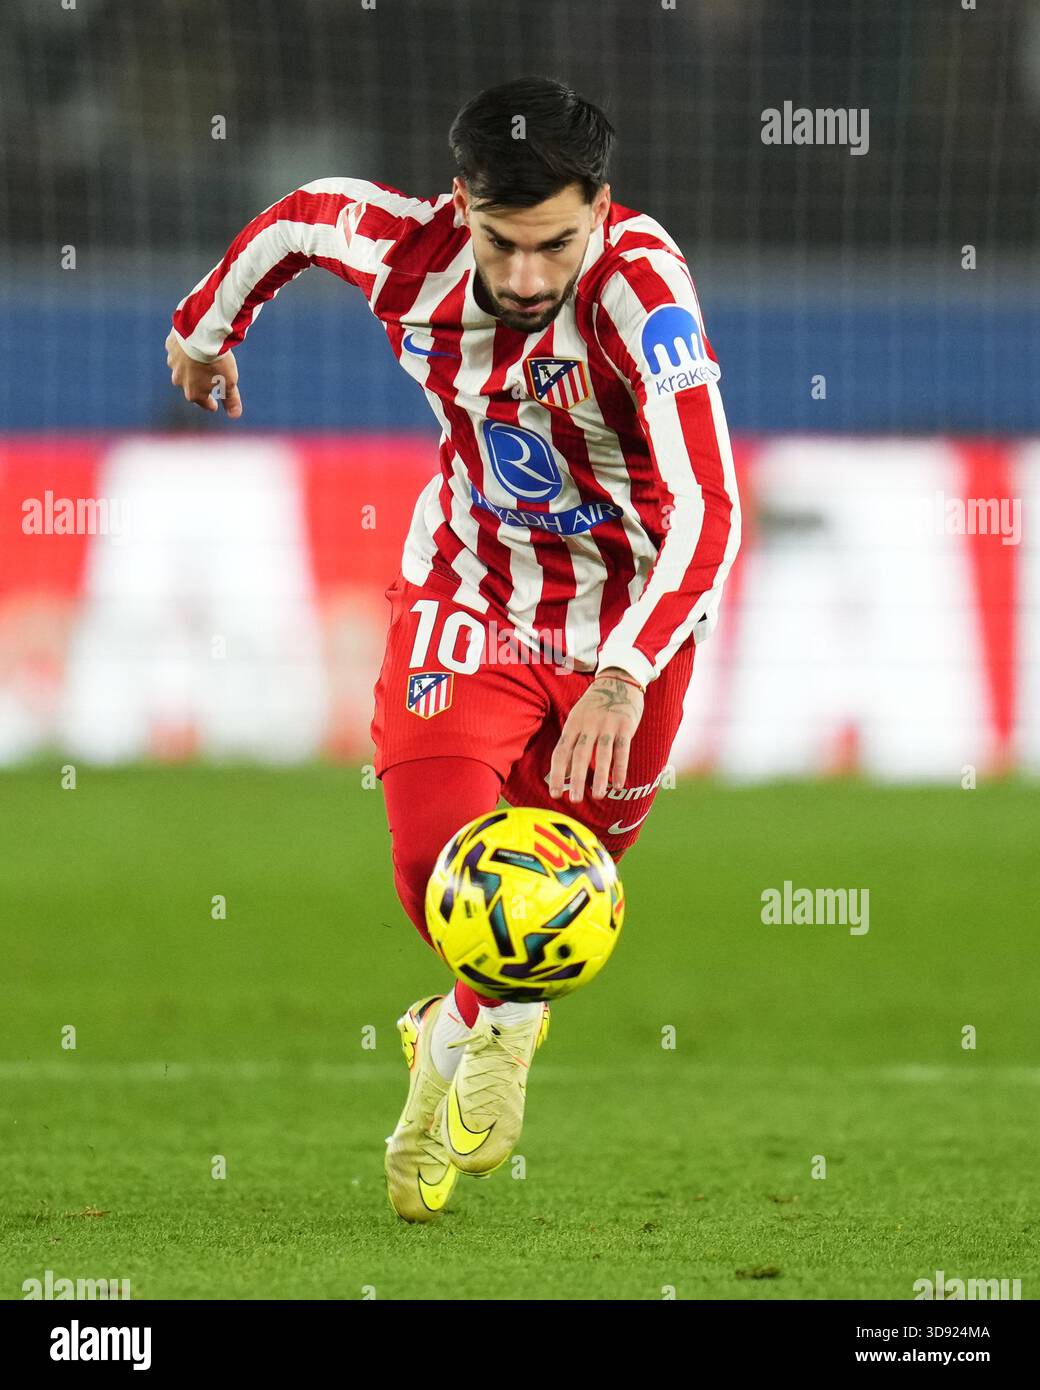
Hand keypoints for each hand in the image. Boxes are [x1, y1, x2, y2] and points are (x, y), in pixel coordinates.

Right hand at [165, 330, 242, 416]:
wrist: (201, 335)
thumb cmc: (216, 362)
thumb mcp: (229, 383)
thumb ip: (231, 400)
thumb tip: (234, 415)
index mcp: (194, 393)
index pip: (204, 403)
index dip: (211, 404)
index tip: (215, 405)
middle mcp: (180, 381)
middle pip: (190, 387)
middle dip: (198, 386)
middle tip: (206, 383)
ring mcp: (173, 364)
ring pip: (182, 369)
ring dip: (190, 367)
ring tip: (199, 362)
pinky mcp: (170, 348)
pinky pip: (178, 351)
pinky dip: (184, 351)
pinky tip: (191, 347)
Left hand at [548, 668, 644, 802]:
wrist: (619, 679)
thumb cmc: (596, 705)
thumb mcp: (578, 718)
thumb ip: (573, 742)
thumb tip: (565, 771)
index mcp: (573, 725)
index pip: (561, 752)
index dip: (557, 774)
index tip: (554, 794)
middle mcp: (587, 725)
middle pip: (579, 755)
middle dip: (575, 779)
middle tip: (574, 800)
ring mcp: (607, 724)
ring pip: (601, 754)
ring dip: (599, 776)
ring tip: (597, 796)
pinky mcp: (625, 725)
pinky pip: (622, 749)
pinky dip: (620, 767)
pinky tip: (618, 784)